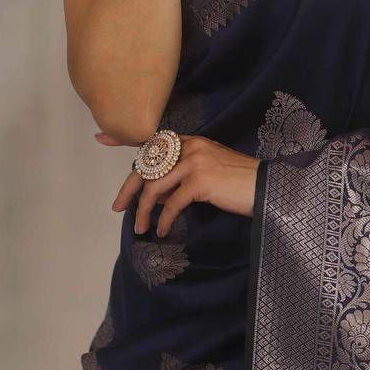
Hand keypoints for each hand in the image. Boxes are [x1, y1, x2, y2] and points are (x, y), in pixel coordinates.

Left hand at [95, 129, 260, 236]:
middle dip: (128, 189)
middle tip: (118, 207)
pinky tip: (163, 231)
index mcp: (191, 141)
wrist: (268, 188)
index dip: (125, 141)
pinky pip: (172, 204)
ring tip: (141, 228)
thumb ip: (182, 179)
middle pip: (148, 166)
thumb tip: (157, 196)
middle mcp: (190, 146)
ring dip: (144, 211)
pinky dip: (164, 220)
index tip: (101, 138)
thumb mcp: (208, 174)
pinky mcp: (200, 181)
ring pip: (155, 187)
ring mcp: (195, 162)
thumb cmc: (240, 184)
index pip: (153, 142)